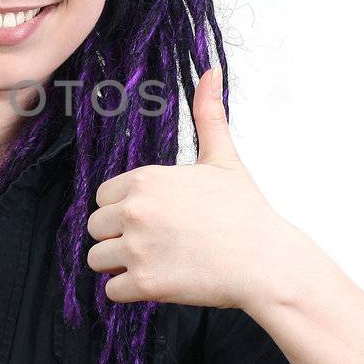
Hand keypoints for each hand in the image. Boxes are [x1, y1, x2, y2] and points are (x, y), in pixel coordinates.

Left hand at [85, 67, 314, 310]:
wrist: (267, 262)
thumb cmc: (246, 213)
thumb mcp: (223, 159)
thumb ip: (209, 115)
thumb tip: (211, 71)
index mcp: (146, 179)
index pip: (103, 197)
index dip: (125, 210)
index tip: (156, 219)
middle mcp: (135, 209)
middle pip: (96, 227)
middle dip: (119, 238)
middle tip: (159, 244)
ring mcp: (137, 247)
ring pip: (97, 259)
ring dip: (120, 267)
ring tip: (157, 263)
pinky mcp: (144, 283)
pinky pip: (111, 292)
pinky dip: (130, 292)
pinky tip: (160, 282)